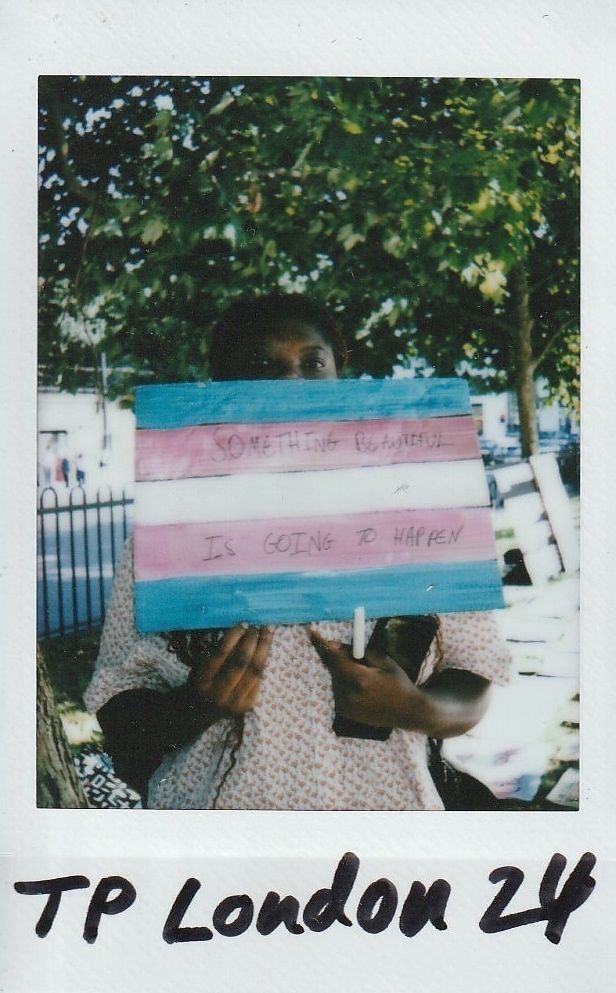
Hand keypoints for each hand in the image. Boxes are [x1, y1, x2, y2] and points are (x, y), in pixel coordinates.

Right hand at [188, 624, 273, 715]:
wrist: (202, 712)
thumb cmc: (202, 681)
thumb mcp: (201, 667)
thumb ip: (218, 652)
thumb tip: (241, 630)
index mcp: (203, 680)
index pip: (221, 654)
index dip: (234, 636)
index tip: (243, 624)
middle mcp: (219, 692)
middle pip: (241, 662)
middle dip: (251, 641)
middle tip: (256, 627)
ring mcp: (235, 701)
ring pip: (255, 671)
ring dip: (263, 648)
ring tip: (267, 633)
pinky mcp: (248, 705)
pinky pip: (259, 679)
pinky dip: (263, 661)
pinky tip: (266, 648)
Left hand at [309, 629, 423, 729]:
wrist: (406, 711)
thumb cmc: (397, 681)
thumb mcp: (382, 660)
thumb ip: (355, 652)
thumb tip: (332, 645)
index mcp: (360, 679)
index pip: (333, 657)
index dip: (320, 643)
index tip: (310, 630)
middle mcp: (349, 694)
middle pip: (332, 667)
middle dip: (338, 657)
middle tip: (355, 656)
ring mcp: (345, 706)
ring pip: (335, 678)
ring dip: (342, 671)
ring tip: (366, 677)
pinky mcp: (344, 712)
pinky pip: (338, 689)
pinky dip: (345, 683)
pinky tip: (363, 688)